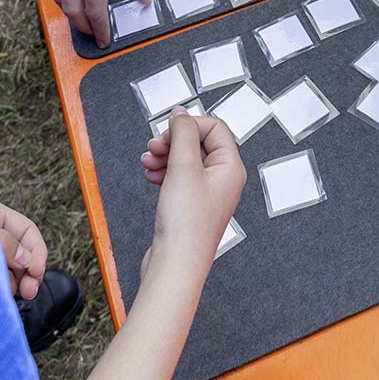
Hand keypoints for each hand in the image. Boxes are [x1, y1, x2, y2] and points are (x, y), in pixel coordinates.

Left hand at [0, 198, 47, 300]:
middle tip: (29, 291)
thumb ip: (4, 242)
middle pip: (22, 254)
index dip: (37, 252)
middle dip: (29, 273)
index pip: (28, 232)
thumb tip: (26, 260)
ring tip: (1, 290)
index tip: (37, 272)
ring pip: (9, 271)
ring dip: (12, 283)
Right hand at [140, 110, 245, 279]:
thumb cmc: (186, 225)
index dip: (189, 125)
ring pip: (185, 160)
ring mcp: (207, 194)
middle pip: (198, 143)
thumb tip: (181, 113)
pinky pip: (178, 178)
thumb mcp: (184, 167)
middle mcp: (223, 180)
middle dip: (173, 141)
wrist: (175, 266)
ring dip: (165, 156)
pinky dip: (164, 172)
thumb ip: (183, 133)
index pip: (215, 128)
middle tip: (154, 147)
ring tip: (148, 163)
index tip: (168, 131)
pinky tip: (151, 177)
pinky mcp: (191, 206)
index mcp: (231, 168)